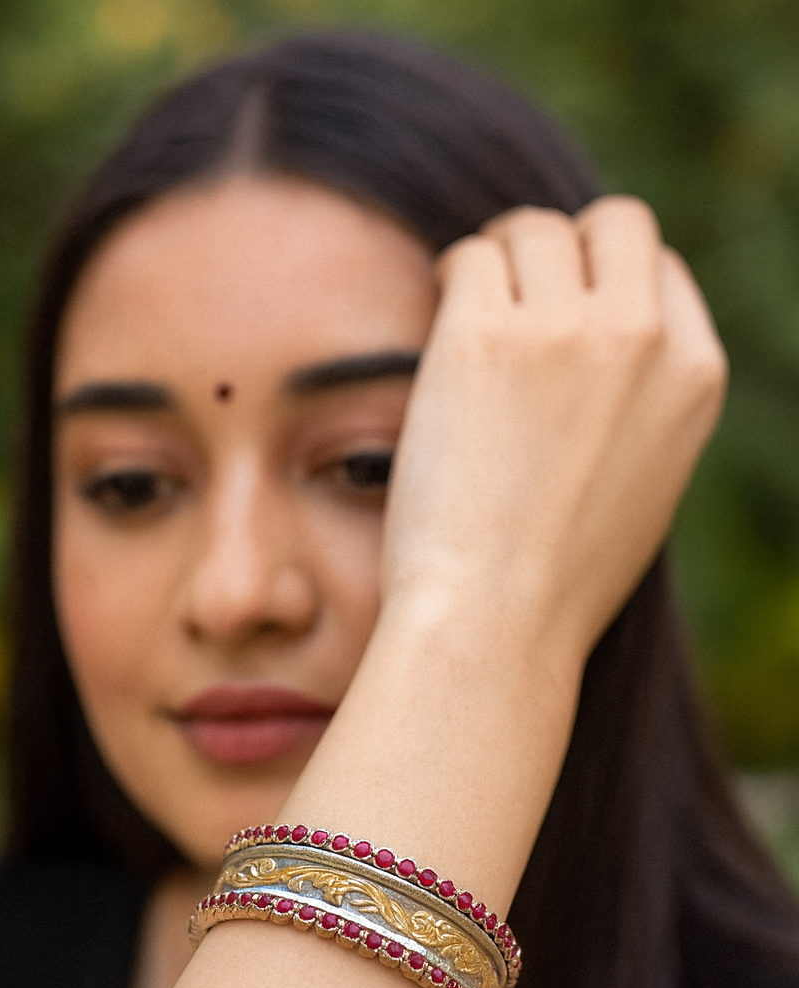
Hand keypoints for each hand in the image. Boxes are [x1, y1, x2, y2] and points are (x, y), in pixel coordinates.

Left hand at [381, 196, 726, 668]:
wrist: (497, 620)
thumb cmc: (557, 582)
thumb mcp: (645, 490)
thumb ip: (642, 408)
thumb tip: (608, 360)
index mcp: (693, 375)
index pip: (659, 267)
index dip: (605, 279)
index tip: (563, 311)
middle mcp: (639, 337)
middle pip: (611, 223)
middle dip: (562, 245)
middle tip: (514, 287)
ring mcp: (562, 329)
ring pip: (532, 230)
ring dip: (497, 260)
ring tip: (467, 311)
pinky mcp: (482, 335)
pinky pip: (467, 258)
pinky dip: (448, 279)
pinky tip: (437, 321)